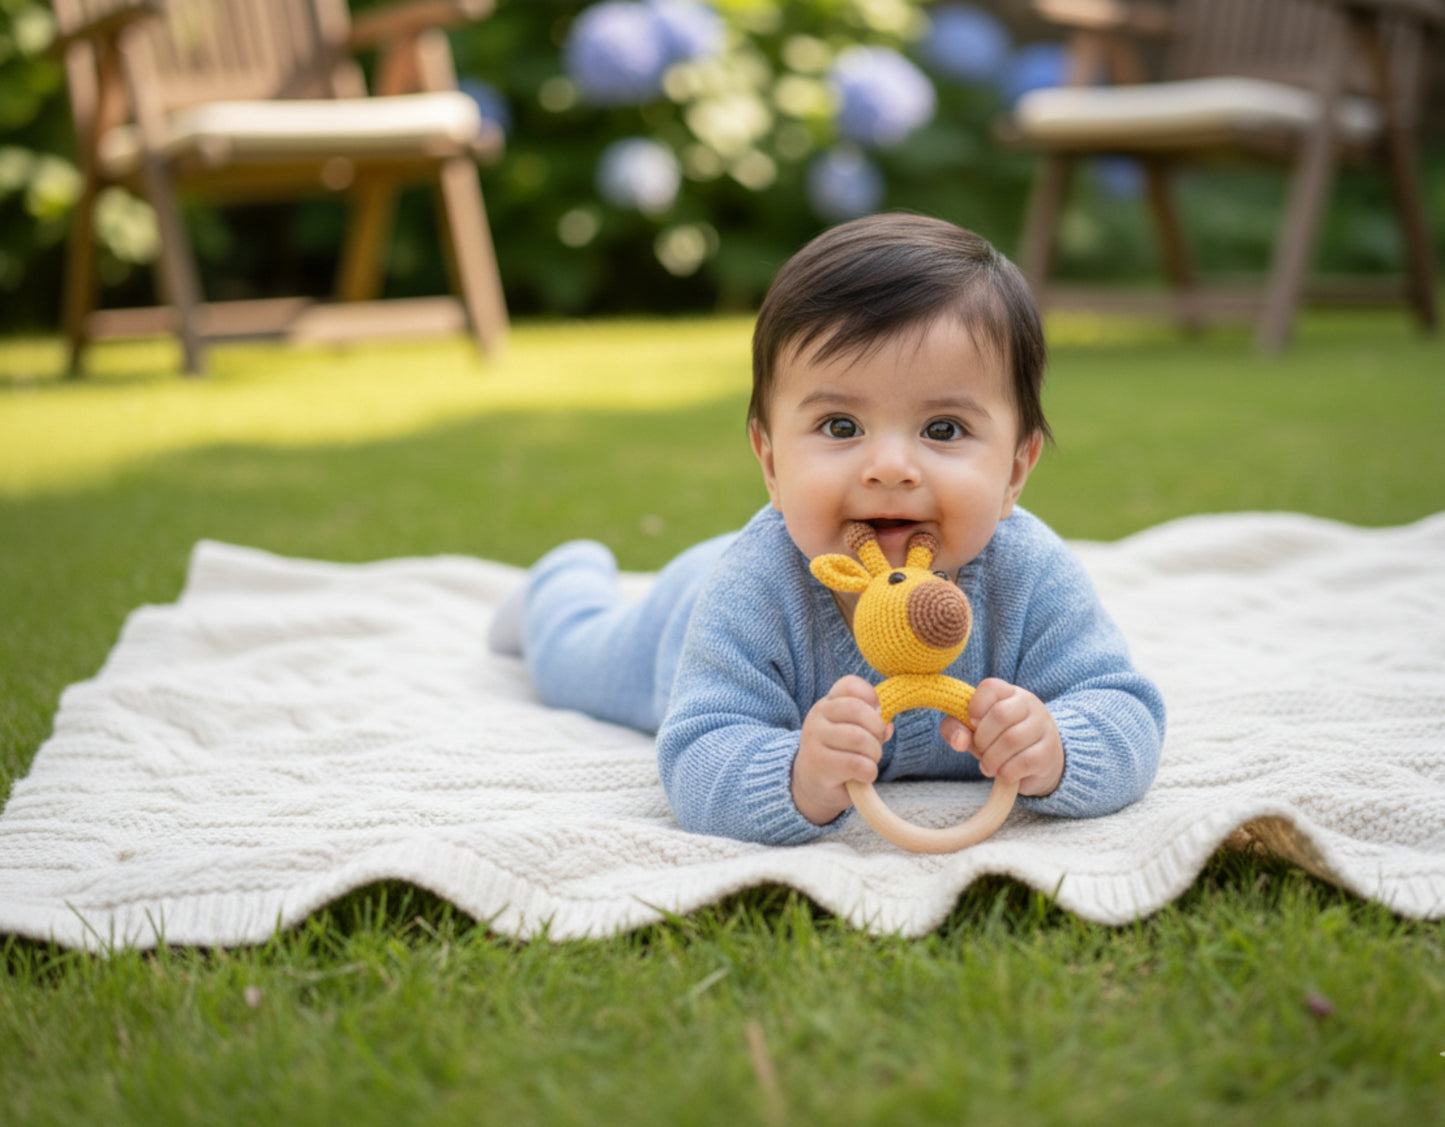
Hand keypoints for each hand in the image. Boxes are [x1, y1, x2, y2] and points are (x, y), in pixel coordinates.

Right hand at [793, 675, 891, 825]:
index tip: (877, 714)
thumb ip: (872, 724)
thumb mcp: (854, 732)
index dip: (871, 696)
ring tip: (869, 762)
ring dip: (874, 754)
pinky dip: (869, 772)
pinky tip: (863, 776)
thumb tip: (889, 726)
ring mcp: (814, 740)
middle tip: (876, 744)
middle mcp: (817, 717)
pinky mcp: (819, 765)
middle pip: (857, 709)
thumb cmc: (839, 754)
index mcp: (827, 704)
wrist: (811, 784)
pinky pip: (857, 763)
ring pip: (859, 738)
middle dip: (877, 729)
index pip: (849, 685)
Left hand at [940, 678, 1063, 796]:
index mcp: (1009, 692)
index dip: (975, 706)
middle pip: (1000, 714)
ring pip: (1011, 739)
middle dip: (982, 739)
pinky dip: (1005, 772)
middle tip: (980, 750)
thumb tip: (958, 742)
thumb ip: (956, 729)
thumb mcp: (974, 731)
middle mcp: (1029, 704)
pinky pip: (1023, 762)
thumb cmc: (998, 741)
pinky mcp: (1048, 752)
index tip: (972, 723)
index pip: (991, 687)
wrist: (1036, 763)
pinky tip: (1003, 773)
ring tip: (988, 766)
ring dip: (992, 759)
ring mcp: (1042, 727)